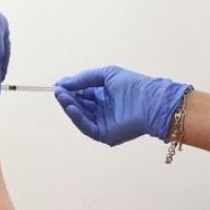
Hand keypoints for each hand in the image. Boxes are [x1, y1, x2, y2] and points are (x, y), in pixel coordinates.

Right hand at [54, 66, 190, 146]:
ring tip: (62, 97)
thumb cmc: (133, 85)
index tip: (57, 86)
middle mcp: (102, 110)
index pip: (81, 93)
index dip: (69, 89)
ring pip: (81, 115)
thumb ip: (83, 79)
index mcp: (103, 96)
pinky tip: (72, 108)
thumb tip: (60, 84)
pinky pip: (87, 127)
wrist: (152, 102)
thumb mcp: (105, 75)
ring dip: (70, 106)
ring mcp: (103, 123)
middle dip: (68, 97)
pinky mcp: (105, 134)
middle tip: (57, 92)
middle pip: (79, 104)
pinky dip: (77, 118)